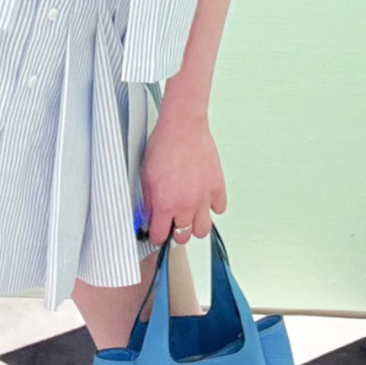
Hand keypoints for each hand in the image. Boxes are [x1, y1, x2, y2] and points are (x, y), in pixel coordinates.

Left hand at [141, 110, 226, 247]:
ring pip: (203, 230)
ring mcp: (204, 197)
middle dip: (176, 232)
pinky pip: (219, 209)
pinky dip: (212, 207)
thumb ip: (148, 200)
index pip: (161, 236)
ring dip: (195, 225)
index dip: (157, 236)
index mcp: (165, 203)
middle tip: (173, 221)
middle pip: (183, 237)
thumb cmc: (164, 145)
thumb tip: (148, 215)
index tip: (157, 232)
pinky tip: (204, 198)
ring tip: (189, 214)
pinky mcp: (217, 187)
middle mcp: (186, 205)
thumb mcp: (146, 175)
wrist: (183, 127)